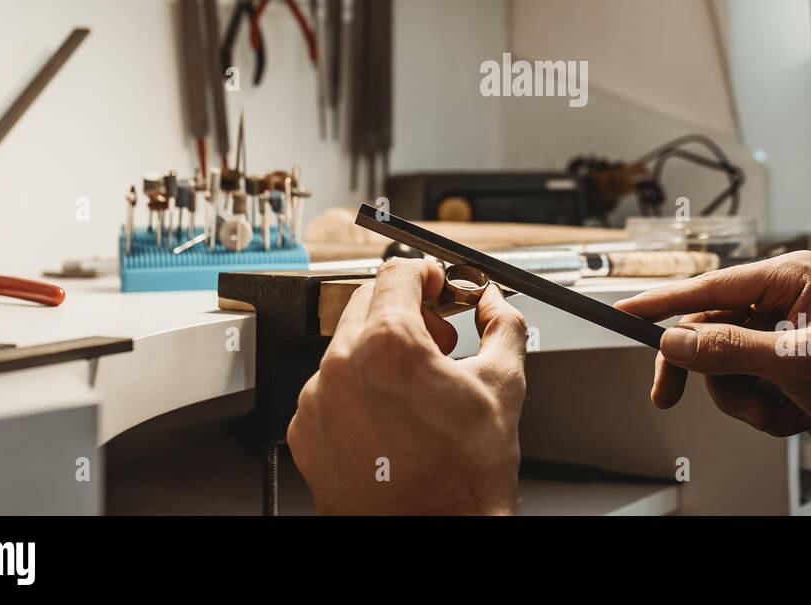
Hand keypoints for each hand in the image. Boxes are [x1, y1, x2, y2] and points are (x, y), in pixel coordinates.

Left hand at [287, 258, 527, 514]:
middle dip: (406, 311)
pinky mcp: (306, 432)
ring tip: (417, 389)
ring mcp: (317, 401)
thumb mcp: (503, 386)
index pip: (397, 273)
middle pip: (367, 303)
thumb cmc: (463, 480)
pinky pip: (330, 388)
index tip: (436, 284)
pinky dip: (359, 390)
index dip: (425, 273)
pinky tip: (392, 417)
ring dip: (382, 353)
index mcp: (389, 346)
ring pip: (347, 347)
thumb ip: (502, 323)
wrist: (433, 537)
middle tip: (438, 339)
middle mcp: (342, 367)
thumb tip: (493, 300)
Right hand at [614, 251, 810, 448]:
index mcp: (795, 277)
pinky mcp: (795, 368)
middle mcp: (791, 301)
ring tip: (775, 414)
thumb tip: (676, 342)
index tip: (625, 310)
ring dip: (744, 399)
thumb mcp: (791, 362)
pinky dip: (766, 410)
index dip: (665, 302)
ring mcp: (792, 336)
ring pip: (729, 365)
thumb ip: (726, 349)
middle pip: (714, 329)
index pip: (714, 284)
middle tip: (666, 396)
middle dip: (706, 372)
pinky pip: (753, 386)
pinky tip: (795, 417)